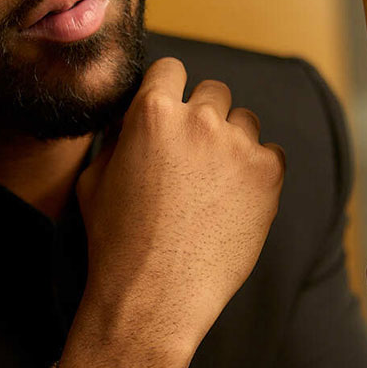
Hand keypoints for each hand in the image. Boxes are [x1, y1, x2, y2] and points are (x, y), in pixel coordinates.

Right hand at [75, 56, 284, 367]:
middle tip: (191, 157)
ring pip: (245, 121)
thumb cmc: (116, 245)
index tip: (171, 111)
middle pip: (214, 91)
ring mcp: (239, 147)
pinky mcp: (268, 176)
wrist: (154, 298)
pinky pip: (271, 154)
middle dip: (203, 117)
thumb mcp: (95, 181)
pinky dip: (256, 171)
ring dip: (232, 142)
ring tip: (212, 185)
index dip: (169, 90)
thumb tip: (132, 120)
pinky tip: (233, 200)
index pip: (171, 69)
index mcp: (151, 114)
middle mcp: (200, 121)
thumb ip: (118, 138)